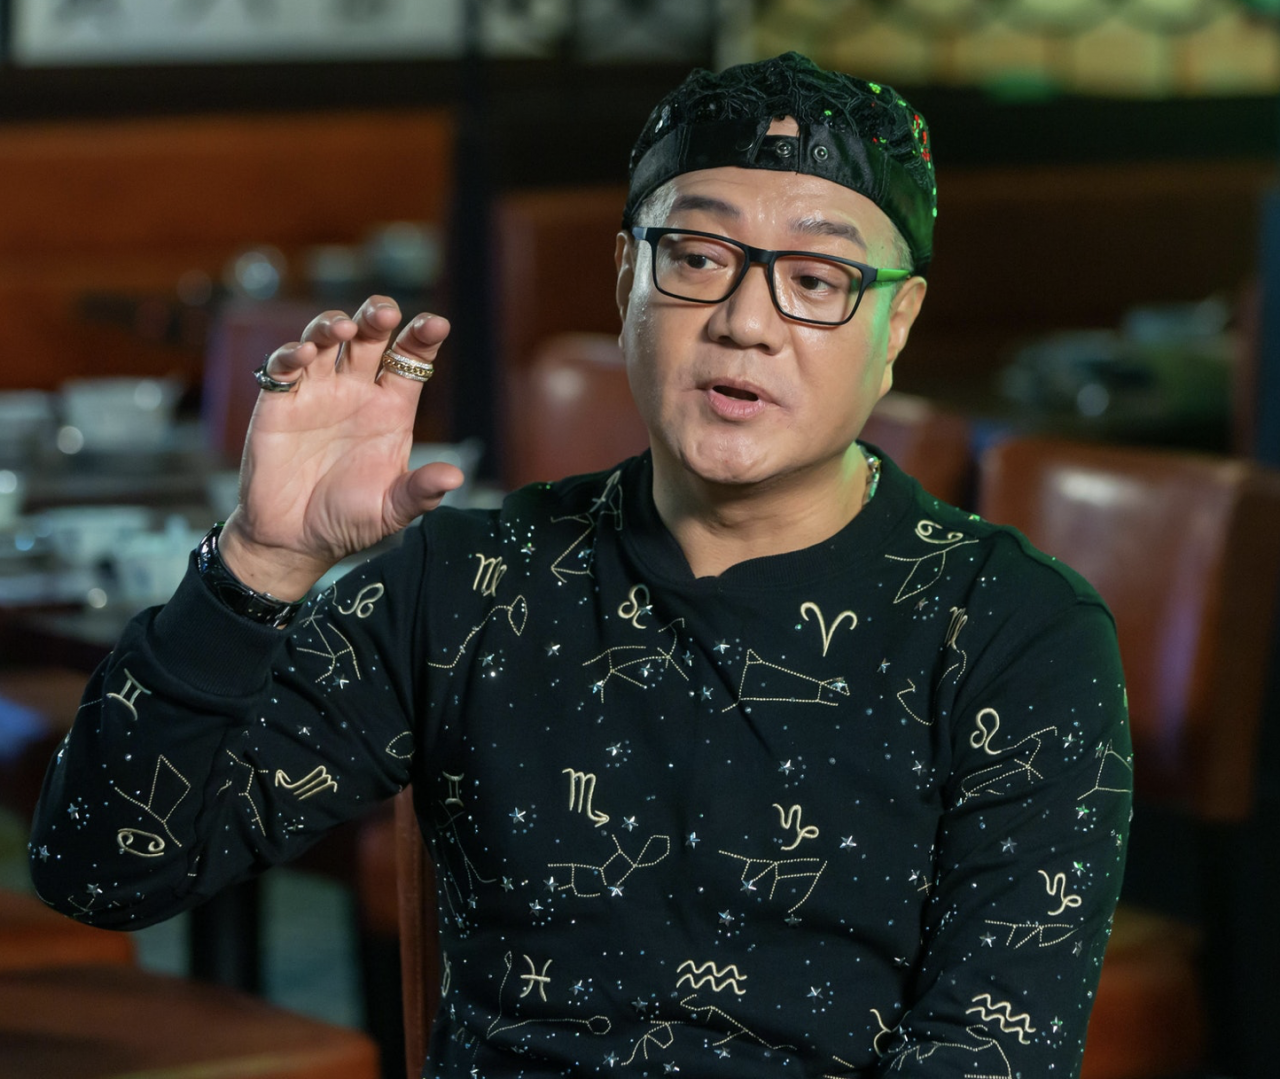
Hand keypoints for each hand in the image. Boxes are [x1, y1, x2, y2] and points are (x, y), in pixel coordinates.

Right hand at [219, 296, 462, 599]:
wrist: (294, 540)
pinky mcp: (279, 403)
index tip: (436, 325)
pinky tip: (302, 355)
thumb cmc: (347, 520)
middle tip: (386, 311)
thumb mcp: (390, 510)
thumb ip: (420, 491)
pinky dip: (291, 355)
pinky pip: (283, 367)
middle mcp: (355, 392)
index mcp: (390, 409)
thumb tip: (454, 477)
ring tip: (345, 327)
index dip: (422, 338)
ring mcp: (317, 393)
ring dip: (333, 324)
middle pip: (369, 337)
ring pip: (325, 339)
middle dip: (377, 316)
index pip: (410, 360)